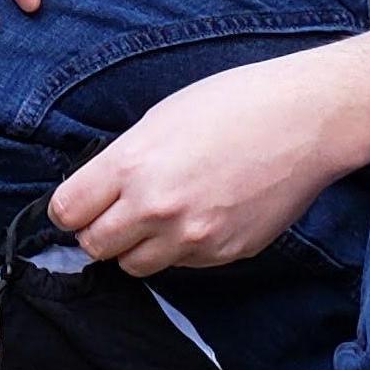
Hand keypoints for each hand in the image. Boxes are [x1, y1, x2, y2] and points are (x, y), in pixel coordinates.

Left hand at [50, 54, 352, 274]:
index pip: (68, 212)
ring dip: (136, 247)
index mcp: (132, 166)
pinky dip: (178, 249)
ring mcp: (193, 238)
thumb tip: (99, 191)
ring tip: (157, 216)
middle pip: (96, 247)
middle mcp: (156, 209)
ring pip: (136, 266)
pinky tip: (197, 215)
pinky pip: (181, 265)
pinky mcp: (224, 254)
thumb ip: (123, 161)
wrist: (301, 122)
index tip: (75, 205)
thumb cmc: (230, 104)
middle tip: (112, 213)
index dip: (68, 209)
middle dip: (97, 232)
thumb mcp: (158, 119)